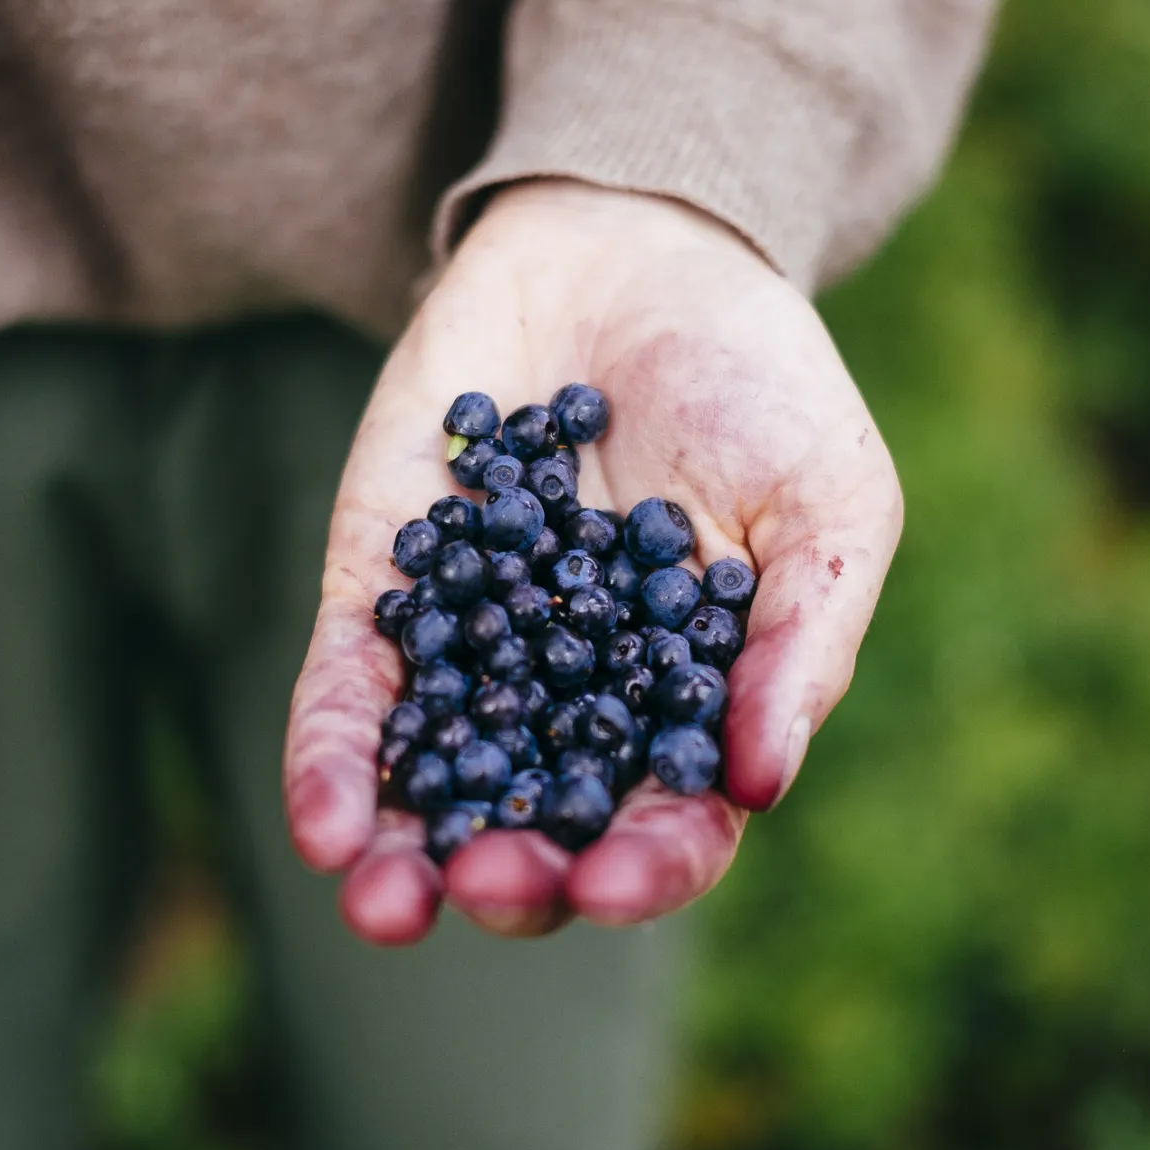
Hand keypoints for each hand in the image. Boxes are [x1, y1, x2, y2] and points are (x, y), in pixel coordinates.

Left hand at [283, 180, 902, 943]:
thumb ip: (801, 640)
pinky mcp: (384, 588)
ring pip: (435, 786)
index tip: (616, 880)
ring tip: (383, 903)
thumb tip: (757, 785)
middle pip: (542, 827)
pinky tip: (324, 825)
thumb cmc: (758, 381)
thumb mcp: (825, 499)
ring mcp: (474, 650)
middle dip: (515, 877)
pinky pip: (351, 688)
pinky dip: (334, 757)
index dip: (649, 866)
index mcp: (691, 703)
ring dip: (402, 860)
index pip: (672, 821)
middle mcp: (577, 701)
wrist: (632, 246)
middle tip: (494, 883)